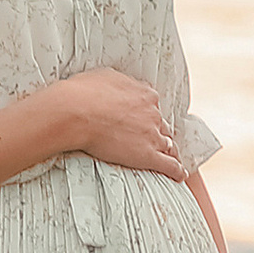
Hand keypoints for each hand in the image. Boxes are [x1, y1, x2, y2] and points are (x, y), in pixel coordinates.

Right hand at [49, 70, 186, 181]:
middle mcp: (153, 113)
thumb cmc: (83, 93)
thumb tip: (120, 86)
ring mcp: (152, 135)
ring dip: (168, 151)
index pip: (153, 106)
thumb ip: (120, 83)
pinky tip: (179, 175)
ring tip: (170, 159)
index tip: (143, 120)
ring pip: (168, 145)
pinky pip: (169, 165)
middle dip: (157, 132)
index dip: (148, 115)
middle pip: (161, 126)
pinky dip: (176, 171)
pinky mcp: (147, 155)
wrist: (74, 112)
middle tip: (152, 140)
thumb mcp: (105, 77)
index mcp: (145, 94)